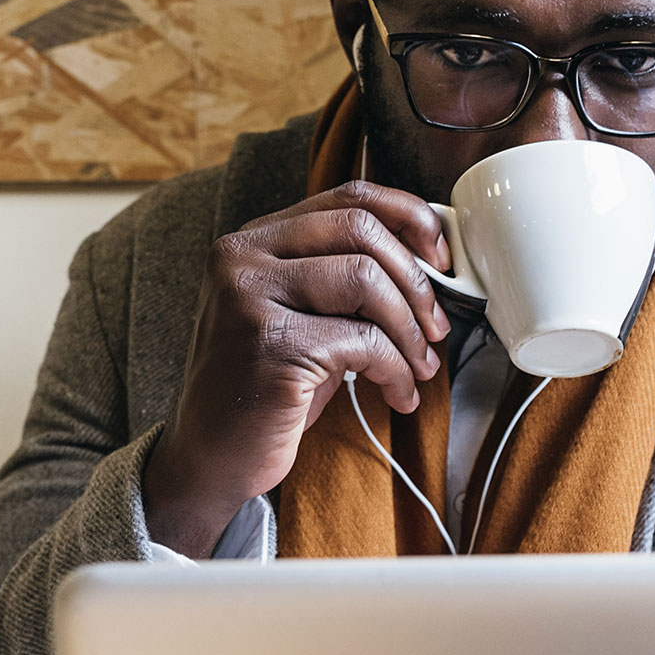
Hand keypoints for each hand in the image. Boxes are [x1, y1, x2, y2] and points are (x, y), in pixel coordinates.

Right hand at [143, 182, 451, 555]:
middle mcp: (243, 258)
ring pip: (365, 279)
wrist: (213, 457)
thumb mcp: (303, 317)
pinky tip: (399, 395)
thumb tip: (429, 262)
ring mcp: (249, 299)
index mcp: (253, 241)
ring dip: (409, 329)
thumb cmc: (268, 388)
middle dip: (417, 281)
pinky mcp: (270, 345)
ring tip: (419, 367)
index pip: (347, 197)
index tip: (440, 256)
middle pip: (360, 230)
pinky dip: (396, 370)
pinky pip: (363, 342)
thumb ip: (343, 278)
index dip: (408, 217)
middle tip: (437, 327)